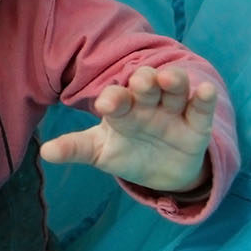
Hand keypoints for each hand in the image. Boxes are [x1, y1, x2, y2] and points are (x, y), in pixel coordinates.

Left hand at [40, 65, 215, 193]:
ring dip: (173, 82)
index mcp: (123, 108)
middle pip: (147, 87)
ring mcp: (174, 112)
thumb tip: (46, 152)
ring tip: (169, 77)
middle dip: (144, 81)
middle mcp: (148, 104)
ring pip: (175, 91)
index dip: (113, 99)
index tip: (105, 105)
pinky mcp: (197, 125)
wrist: (161, 172)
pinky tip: (205, 90)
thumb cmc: (126, 153)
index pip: (117, 99)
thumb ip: (75, 148)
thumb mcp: (100, 152)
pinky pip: (201, 108)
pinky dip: (204, 99)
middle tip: (139, 80)